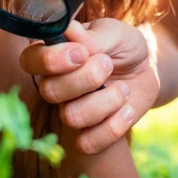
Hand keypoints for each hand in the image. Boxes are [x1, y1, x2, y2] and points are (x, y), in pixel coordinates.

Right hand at [18, 19, 157, 154]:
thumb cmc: (124, 46)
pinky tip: (127, 111)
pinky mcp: (89, 134)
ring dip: (106, 101)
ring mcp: (71, 110)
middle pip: (50, 92)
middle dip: (86, 78)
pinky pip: (88, 143)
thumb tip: (72, 35)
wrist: (147, 69)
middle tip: (108, 64)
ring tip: (124, 88)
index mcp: (54, 55)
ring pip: (72, 117)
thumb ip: (93, 37)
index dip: (52, 60)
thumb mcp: (115, 33)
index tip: (83, 53)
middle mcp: (57, 85)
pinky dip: (113, 128)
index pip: (31, 60)